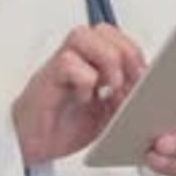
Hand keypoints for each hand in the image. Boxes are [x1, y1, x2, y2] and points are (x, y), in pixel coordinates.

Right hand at [13, 23, 143, 165]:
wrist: (30, 144)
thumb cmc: (62, 126)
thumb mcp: (105, 115)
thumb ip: (122, 99)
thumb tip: (144, 91)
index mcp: (92, 62)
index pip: (117, 38)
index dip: (134, 53)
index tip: (145, 78)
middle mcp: (76, 58)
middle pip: (103, 30)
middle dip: (124, 53)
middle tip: (129, 80)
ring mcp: (60, 65)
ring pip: (83, 35)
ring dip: (105, 59)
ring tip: (110, 85)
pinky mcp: (47, 77)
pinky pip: (67, 61)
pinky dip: (84, 79)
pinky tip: (85, 98)